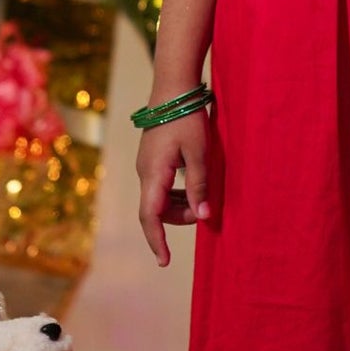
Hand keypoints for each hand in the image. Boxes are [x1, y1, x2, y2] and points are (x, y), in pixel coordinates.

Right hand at [137, 112, 210, 266]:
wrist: (173, 89)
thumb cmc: (187, 118)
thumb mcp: (199, 153)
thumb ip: (199, 185)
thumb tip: (203, 217)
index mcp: (153, 174)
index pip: (150, 216)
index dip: (157, 240)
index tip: (164, 261)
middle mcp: (145, 172)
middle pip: (155, 210)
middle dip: (178, 219)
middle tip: (204, 212)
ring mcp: (147, 165)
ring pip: (158, 198)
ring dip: (178, 205)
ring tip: (202, 199)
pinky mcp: (152, 158)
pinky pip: (161, 186)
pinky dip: (176, 193)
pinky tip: (193, 187)